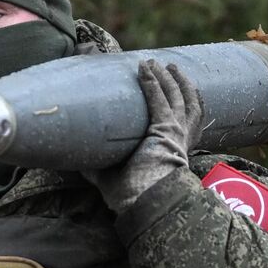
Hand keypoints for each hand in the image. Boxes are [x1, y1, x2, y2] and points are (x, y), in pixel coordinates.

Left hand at [86, 59, 204, 208]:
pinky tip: (143, 69)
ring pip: (179, 97)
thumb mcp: (114, 179)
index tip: (175, 92)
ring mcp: (175, 134)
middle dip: (181, 84)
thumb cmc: (133, 198)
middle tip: (172, 68)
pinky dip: (152, 83)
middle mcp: (180, 141)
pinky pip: (159, 100)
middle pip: (189, 105)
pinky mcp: (165, 130)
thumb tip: (77, 160)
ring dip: (169, 78)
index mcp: (175, 153)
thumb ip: (100, 167)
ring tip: (160, 63)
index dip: (183, 105)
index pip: (187, 124)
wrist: (145, 205)